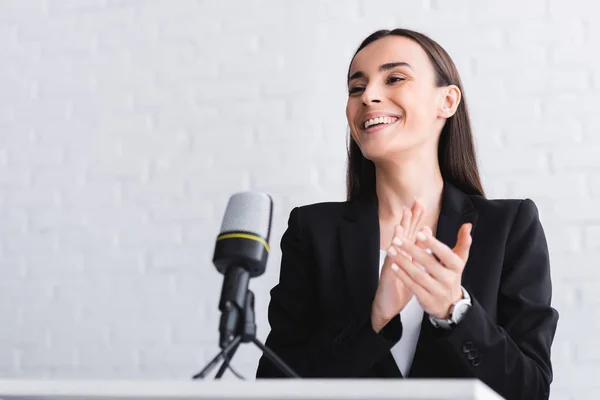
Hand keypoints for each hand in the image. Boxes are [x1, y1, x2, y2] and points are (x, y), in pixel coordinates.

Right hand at [371, 199, 426, 332]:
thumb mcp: (413, 267)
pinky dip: (395, 248)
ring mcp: (393, 263)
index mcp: (406, 253)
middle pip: (405, 232)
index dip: (416, 218)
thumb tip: (425, 235)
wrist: (388, 305)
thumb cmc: (400, 286)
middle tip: (415, 202)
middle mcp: (398, 255)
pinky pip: (393, 260)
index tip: (421, 203)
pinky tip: (396, 240)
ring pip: (397, 243)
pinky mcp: (389, 274)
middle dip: (410, 217)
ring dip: (401, 228)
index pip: (412, 232)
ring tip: (405, 214)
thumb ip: (418, 250)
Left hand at [388, 223, 472, 319]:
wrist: (451, 305)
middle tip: (397, 240)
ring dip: (403, 262)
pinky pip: (413, 286)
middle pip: (429, 263)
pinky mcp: (427, 300)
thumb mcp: (458, 260)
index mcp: (456, 267)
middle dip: (412, 250)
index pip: (445, 254)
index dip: (433, 244)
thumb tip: (467, 225)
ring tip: (391, 250)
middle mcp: (448, 279)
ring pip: (418, 275)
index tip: (420, 232)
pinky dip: (402, 276)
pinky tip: (394, 266)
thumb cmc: (451, 276)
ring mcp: (438, 291)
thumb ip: (462, 242)